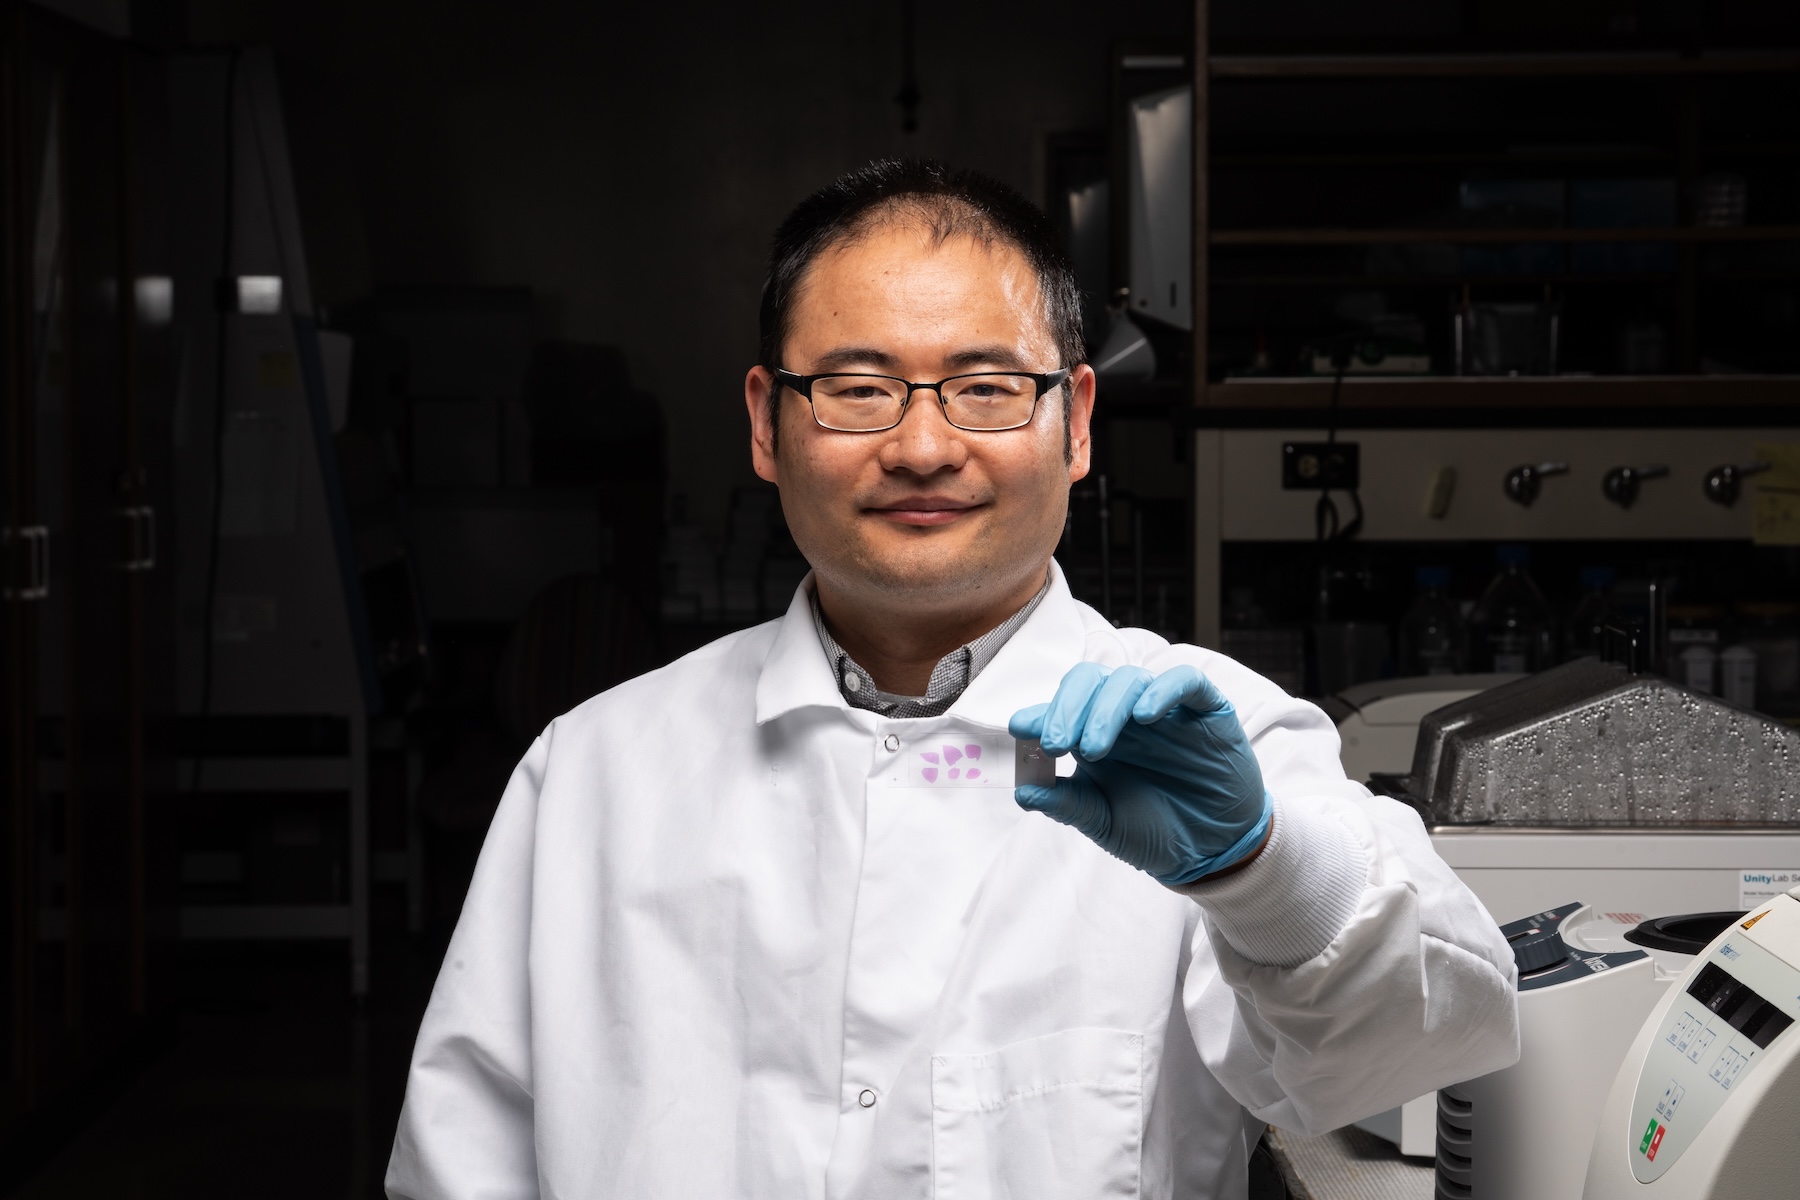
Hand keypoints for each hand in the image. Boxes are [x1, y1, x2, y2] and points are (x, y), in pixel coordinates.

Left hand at [1009, 663, 1272, 885]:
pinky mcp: (1207, 710)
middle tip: (1057, 743)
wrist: (1213, 852)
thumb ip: (1066, 804)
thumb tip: (1022, 792)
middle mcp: (1126, 716)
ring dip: (1106, 707)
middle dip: (1068, 708)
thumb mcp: (1104, 822)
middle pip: (1090, 682)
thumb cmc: (1155, 831)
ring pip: (1130, 679)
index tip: (1021, 730)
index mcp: (1094, 735)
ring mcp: (1166, 709)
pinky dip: (1163, 690)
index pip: (1063, 707)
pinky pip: (1186, 682)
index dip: (1041, 714)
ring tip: (1094, 747)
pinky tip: (1146, 715)